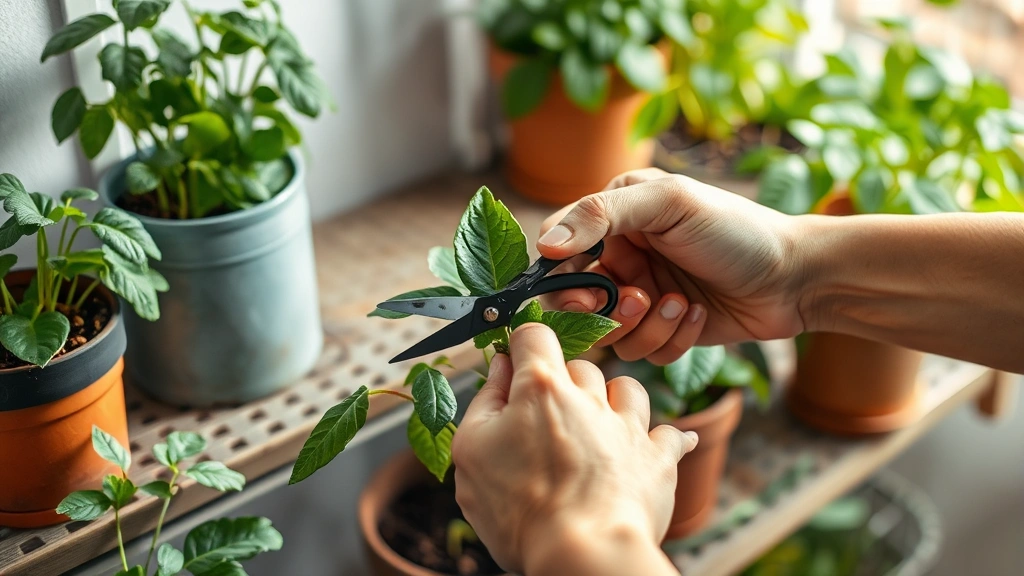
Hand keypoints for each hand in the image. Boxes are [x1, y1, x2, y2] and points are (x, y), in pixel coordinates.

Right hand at [451, 323, 696, 573]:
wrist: (583, 551)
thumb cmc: (519, 508)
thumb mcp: (471, 450)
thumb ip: (485, 399)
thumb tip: (501, 367)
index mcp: (542, 389)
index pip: (535, 335)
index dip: (524, 344)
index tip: (517, 364)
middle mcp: (590, 398)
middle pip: (580, 366)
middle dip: (563, 384)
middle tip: (545, 421)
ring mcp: (628, 427)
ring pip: (628, 389)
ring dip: (613, 400)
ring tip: (599, 426)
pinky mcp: (656, 460)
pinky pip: (673, 435)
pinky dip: (669, 438)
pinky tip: (665, 443)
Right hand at [538, 168, 804, 363]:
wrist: (796, 276)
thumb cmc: (736, 229)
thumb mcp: (668, 203)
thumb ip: (600, 215)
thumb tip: (542, 244)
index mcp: (615, 217)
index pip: (556, 251)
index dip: (562, 277)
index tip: (589, 289)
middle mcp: (622, 257)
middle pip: (575, 302)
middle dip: (608, 309)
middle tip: (642, 300)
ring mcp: (642, 295)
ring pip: (609, 334)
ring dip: (646, 326)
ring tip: (682, 304)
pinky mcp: (664, 330)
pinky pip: (642, 352)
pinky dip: (670, 339)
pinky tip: (698, 315)